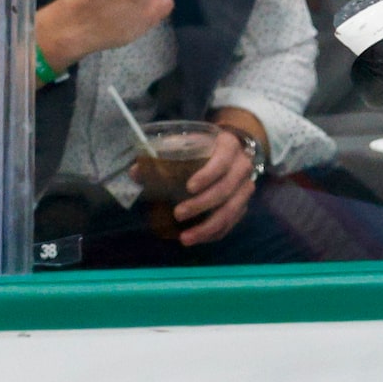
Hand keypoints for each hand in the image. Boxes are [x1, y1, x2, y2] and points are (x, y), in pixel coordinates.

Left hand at [171, 112, 264, 245]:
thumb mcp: (186, 142)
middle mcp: (243, 168)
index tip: (188, 188)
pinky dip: (215, 233)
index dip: (207, 176)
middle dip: (201, 205)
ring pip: (231, 212)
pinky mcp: (244, 204)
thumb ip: (163, 154)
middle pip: (225, 191)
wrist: (231, 150)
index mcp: (229, 147)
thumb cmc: (203, 145)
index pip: (221, 163)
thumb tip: (136, 173)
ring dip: (208, 227)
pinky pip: (232, 223)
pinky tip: (197, 239)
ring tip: (186, 238)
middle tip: (178, 214)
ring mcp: (246, 188)